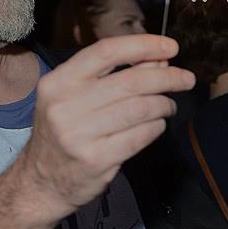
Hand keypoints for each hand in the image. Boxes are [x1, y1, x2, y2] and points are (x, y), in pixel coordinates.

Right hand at [9, 34, 194, 222]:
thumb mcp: (75, 97)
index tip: (170, 47)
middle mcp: (65, 105)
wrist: (41, 182)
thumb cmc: (64, 132)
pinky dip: (157, 127)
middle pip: (131, 81)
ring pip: (141, 108)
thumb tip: (158, 59)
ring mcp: (79, 134)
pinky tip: (157, 125)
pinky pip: (141, 135)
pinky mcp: (96, 159)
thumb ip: (114, 75)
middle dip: (167, 77)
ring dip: (164, 104)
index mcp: (58, 82)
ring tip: (169, 105)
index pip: (106, 51)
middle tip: (186, 79)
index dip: (143, 45)